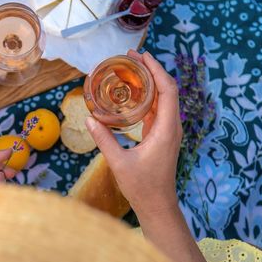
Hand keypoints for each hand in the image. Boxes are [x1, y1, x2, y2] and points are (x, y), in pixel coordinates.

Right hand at [85, 49, 182, 216]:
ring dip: (149, 81)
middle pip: (166, 89)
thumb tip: (89, 119)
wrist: (157, 205)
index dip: (156, 69)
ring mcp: (168, 131)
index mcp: (166, 129)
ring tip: (129, 69)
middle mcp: (171, 126)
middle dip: (151, 69)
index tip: (141, 56)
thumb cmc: (142, 186)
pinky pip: (157, 109)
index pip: (167, 90)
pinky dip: (146, 96)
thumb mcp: (119, 162)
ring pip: (162, 98)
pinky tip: (130, 93)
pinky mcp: (161, 135)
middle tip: (130, 57)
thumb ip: (104, 140)